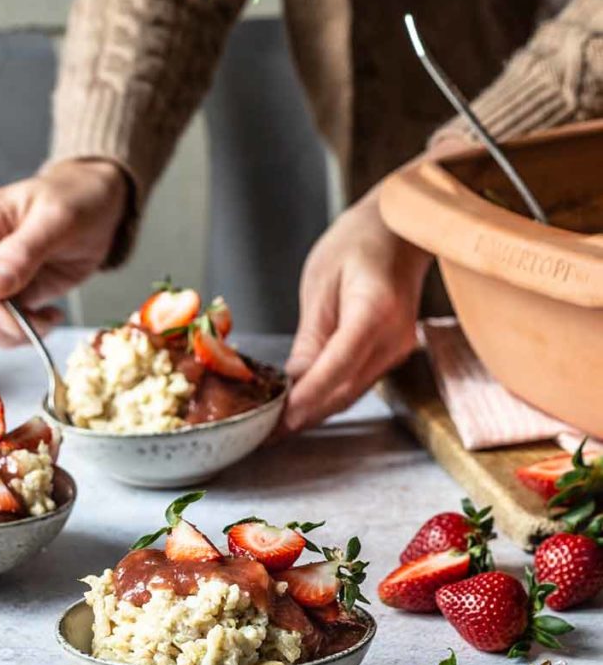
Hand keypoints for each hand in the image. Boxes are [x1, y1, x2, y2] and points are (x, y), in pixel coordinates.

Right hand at [0, 159, 128, 345]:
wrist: (96, 207)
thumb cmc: (76, 200)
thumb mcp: (57, 218)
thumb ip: (24, 250)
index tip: (15, 320)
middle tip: (37, 326)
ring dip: (5, 334)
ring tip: (46, 323)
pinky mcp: (5, 294)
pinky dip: (19, 333)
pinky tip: (49, 319)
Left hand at [283, 186, 431, 431]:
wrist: (400, 230)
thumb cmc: (358, 242)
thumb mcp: (321, 282)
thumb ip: (311, 336)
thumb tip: (295, 382)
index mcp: (376, 311)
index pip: (338, 368)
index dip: (307, 399)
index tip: (278, 421)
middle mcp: (395, 337)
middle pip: (346, 390)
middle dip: (305, 416)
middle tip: (265, 434)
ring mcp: (399, 348)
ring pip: (352, 392)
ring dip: (315, 411)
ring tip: (276, 426)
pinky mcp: (394, 352)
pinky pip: (358, 381)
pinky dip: (329, 395)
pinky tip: (302, 403)